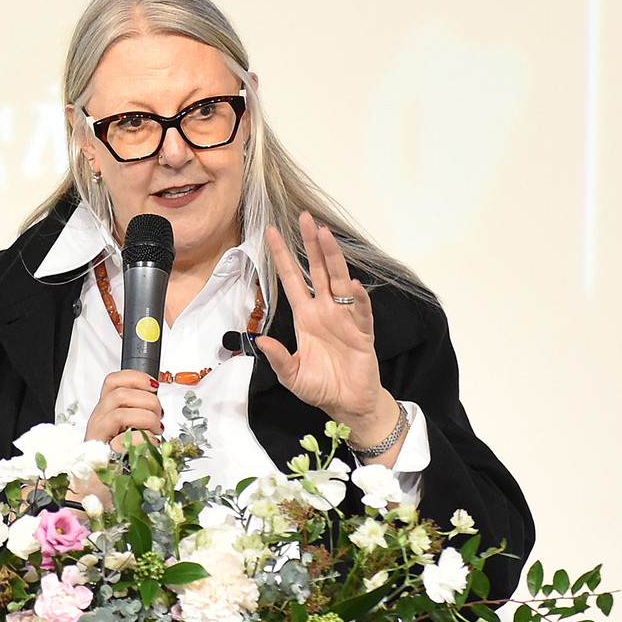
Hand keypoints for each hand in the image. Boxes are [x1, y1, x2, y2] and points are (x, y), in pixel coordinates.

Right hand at [85, 370, 163, 450]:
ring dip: (147, 419)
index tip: (154, 386)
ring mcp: (99, 436)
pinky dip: (144, 439)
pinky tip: (151, 443)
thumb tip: (157, 407)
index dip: (136, 378)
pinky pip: (125, 440)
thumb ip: (136, 412)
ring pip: (121, 414)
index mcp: (105, 408)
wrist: (97, 478)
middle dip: (148, 401)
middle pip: (121, 395)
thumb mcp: (125, 426)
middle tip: (159, 414)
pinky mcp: (104, 454)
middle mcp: (99, 419)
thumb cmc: (115, 452)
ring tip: (156, 429)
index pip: (113, 381)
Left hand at [255, 212, 400, 450]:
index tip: (270, 232)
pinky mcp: (362, 333)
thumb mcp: (291, 374)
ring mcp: (344, 318)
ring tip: (326, 235)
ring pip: (338, 281)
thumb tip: (260, 340)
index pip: (292, 279)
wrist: (347, 404)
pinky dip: (357, 298)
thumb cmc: (320, 387)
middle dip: (312, 244)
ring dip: (333, 258)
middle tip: (306, 218)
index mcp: (306, 316)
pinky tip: (351, 284)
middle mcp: (325, 310)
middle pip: (318, 270)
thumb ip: (278, 357)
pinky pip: (360, 312)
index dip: (282, 256)